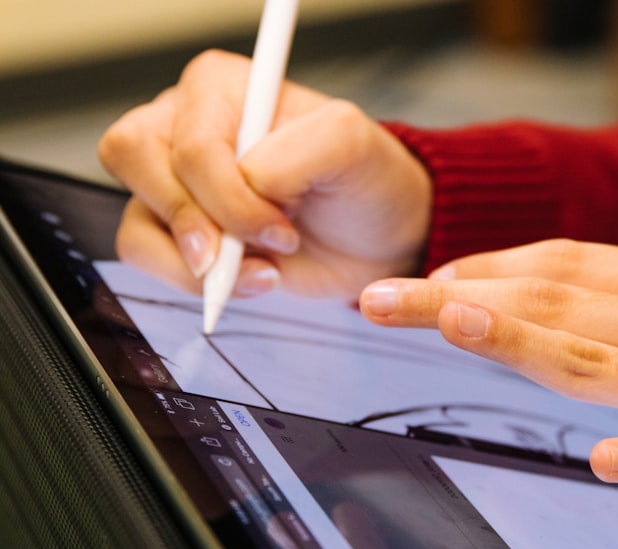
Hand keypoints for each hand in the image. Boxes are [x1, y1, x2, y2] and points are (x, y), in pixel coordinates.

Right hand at [98, 49, 430, 299]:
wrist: (372, 238)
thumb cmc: (362, 182)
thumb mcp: (352, 146)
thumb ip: (297, 151)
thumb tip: (245, 183)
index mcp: (220, 86)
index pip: (191, 142)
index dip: (230, 197)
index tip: (283, 229)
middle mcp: (182, 121)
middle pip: (135, 162)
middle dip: (197, 223)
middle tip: (255, 251)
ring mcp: (170, 176)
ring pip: (134, 220)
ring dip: (194, 265)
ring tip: (262, 271)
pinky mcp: (171, 226)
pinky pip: (142, 252)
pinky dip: (191, 281)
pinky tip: (248, 277)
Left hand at [358, 239, 617, 526]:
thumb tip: (549, 297)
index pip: (564, 263)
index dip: (490, 267)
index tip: (434, 280)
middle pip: (554, 300)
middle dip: (460, 296)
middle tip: (385, 298)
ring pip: (592, 358)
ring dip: (518, 339)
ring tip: (452, 320)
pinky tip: (601, 460)